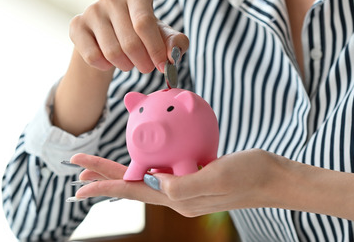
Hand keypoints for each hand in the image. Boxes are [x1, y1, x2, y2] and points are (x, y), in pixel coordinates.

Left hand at [68, 149, 283, 216]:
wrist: (276, 178)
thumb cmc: (250, 175)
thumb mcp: (217, 176)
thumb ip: (184, 183)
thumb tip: (154, 181)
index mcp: (179, 198)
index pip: (133, 191)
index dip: (105, 185)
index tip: (80, 182)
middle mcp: (179, 196)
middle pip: (132, 185)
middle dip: (104, 176)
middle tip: (77, 168)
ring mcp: (187, 187)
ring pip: (143, 178)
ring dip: (119, 171)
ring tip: (97, 167)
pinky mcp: (196, 176)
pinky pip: (163, 169)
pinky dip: (146, 162)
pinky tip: (143, 155)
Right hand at [69, 0, 188, 73]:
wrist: (110, 32)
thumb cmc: (142, 31)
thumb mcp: (163, 34)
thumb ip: (176, 42)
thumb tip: (172, 56)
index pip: (145, 23)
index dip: (155, 49)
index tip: (163, 66)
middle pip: (130, 41)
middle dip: (143, 62)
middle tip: (146, 68)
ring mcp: (92, 10)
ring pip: (111, 51)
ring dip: (125, 65)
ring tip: (130, 63)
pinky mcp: (77, 25)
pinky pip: (92, 56)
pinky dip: (105, 66)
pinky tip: (110, 62)